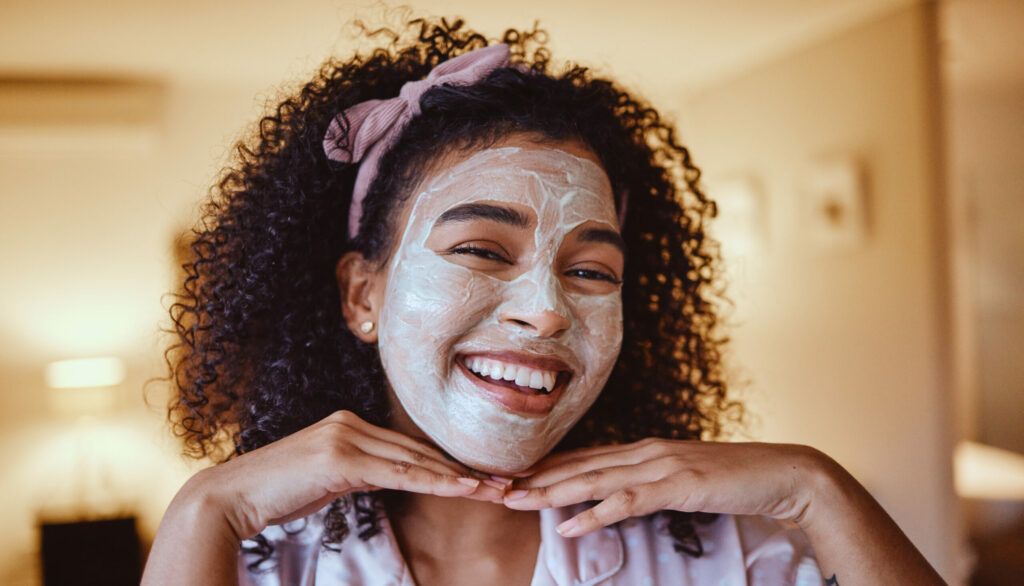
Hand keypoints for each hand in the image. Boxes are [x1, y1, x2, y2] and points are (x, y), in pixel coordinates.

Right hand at [178, 410, 502, 540]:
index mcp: (349, 426)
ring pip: (415, 460)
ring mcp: (346, 437)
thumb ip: (359, 473)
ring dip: (459, 477)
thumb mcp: (325, 481)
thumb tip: (387, 479)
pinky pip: (399, 473)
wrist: (229, 499)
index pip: (408, 447)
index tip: (479, 476)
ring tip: (495, 488)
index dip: (446, 463)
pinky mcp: (340, 457)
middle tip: (503, 480)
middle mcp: (351, 424)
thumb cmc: (275, 495)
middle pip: (419, 450)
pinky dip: (435, 481)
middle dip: (462, 468)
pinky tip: (464, 489)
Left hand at [502, 438, 827, 536]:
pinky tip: (568, 524)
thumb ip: (650, 484)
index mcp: (645, 450)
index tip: (513, 475)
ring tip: (518, 502)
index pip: (585, 457)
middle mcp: (646, 452)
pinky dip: (595, 513)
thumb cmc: (733, 479)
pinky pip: (627, 502)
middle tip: (498, 487)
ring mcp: (661, 466)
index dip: (548, 467)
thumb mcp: (683, 479)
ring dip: (552, 492)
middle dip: (537, 477)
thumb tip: (621, 496)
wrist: (782, 473)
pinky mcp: (678, 486)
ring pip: (594, 480)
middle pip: (580, 465)